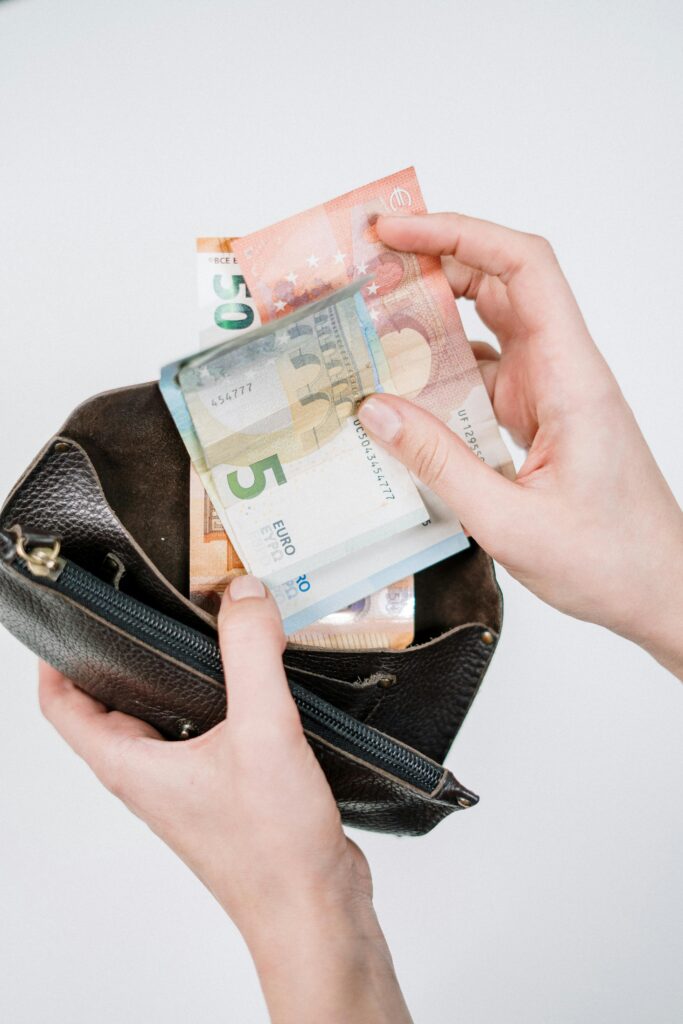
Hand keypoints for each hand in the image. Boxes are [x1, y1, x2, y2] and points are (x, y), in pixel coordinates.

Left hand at [38, 575, 411, 1023]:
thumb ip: (251, 653)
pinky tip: (257, 674)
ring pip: (164, 714)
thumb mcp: (262, 731)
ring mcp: (187, 782)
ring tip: (207, 626)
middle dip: (123, 654)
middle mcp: (151, 774)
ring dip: (175, 673)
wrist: (314, 909)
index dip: (56, 659)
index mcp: (132, 763)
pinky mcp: (226, 785)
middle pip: (111, 703)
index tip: (72, 616)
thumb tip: (244, 594)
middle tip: (150, 604)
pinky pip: (207, 728)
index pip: (62, 707)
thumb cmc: (273, 848)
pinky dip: (218, 695)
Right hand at [359, 213, 682, 677]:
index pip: (523, 270)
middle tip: (368, 269)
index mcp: (571, 380)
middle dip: (434, 262)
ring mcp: (552, 392)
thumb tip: (376, 411)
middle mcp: (564, 372)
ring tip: (371, 319)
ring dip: (434, 315)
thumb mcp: (510, 523)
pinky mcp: (539, 416)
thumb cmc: (611, 560)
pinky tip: (402, 386)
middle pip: (500, 283)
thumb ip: (439, 464)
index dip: (460, 234)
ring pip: (490, 325)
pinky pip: (486, 373)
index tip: (399, 231)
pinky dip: (443, 369)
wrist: (659, 589)